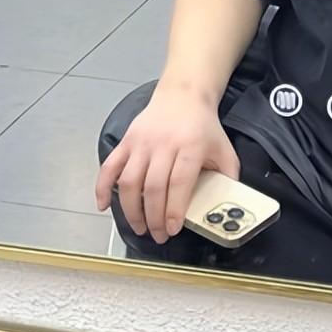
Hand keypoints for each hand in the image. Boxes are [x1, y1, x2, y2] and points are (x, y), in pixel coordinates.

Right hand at [94, 87, 239, 244]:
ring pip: (130, 181)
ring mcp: (142, 143)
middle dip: (153, 217)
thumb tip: (229, 204)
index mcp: (190, 146)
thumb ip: (228, 176)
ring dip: (130, 209)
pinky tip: (104, 205)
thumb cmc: (203, 127)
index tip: (172, 229)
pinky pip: (109, 166)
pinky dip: (102, 187)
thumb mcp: (224, 149)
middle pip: (153, 187)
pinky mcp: (126, 141)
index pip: (179, 183)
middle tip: (157, 235)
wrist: (183, 96)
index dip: (173, 209)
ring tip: (139, 227)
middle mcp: (164, 144)